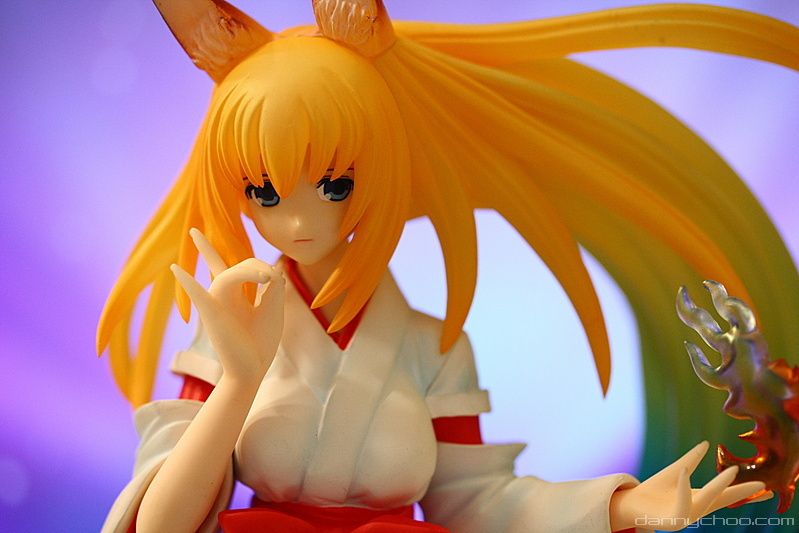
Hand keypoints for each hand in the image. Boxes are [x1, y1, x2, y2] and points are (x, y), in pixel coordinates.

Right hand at [170, 228, 285, 385]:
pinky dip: (187, 283)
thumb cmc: (261, 341)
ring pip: (226, 276)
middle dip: (258, 267)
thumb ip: (275, 287)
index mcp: (237, 293)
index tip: (278, 277)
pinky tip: (175, 269)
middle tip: (274, 279)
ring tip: (266, 278)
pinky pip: (197, 296)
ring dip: (248, 272)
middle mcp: (223, 295)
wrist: (252, 370)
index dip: (262, 266)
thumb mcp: (274, 310)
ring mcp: (215, 303)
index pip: (240, 266)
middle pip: (237, 267)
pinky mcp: (212, 315)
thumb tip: (273, 268)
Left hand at [609, 441, 771, 530]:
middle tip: (760, 483)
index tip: (767, 488)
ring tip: (732, 471)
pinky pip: (683, 506)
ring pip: (707, 501)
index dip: (745, 491)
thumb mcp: (676, 470)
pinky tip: (684, 474)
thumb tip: (706, 444)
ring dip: (719, 486)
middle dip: (742, 493)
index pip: (727, 495)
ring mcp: (687, 517)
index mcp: (699, 498)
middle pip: (723, 500)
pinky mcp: (673, 522)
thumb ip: (691, 459)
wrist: (631, 503)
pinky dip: (684, 489)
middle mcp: (697, 509)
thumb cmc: (654, 490)